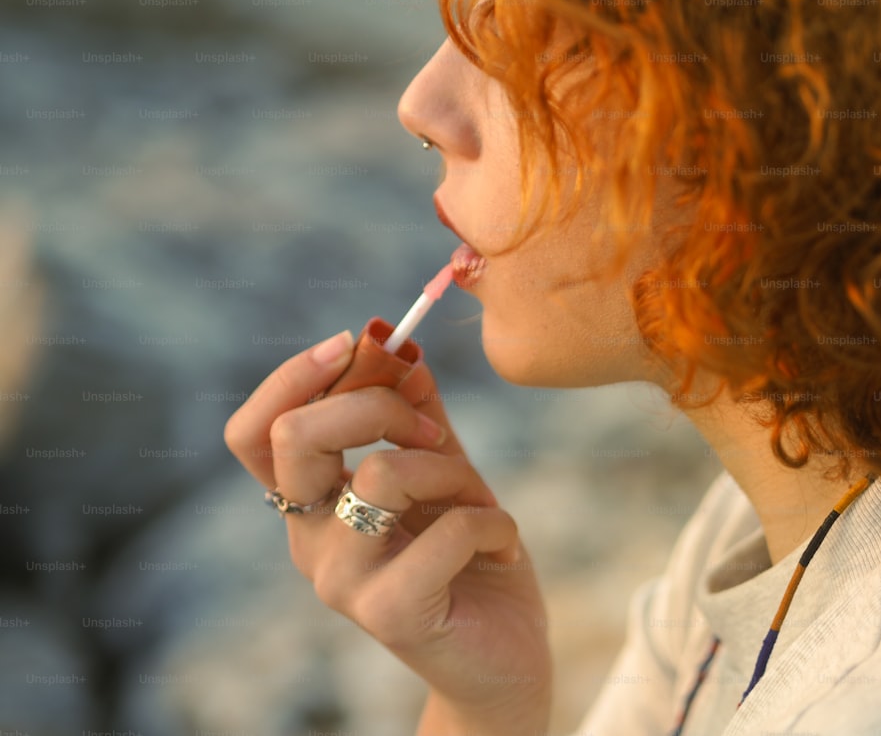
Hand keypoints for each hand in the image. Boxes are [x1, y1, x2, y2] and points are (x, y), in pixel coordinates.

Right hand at [224, 330, 551, 733]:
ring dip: (452, 470)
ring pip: (383, 474)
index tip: (354, 344)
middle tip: (433, 430)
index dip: (292, 378)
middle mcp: (309, 543)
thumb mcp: (445, 473)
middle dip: (376, 404)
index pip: (254, 433)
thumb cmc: (468, 559)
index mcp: (312, 505)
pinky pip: (448, 528)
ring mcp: (342, 582)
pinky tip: (504, 546)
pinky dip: (493, 521)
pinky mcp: (389, 614)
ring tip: (480, 500)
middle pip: (296, 435)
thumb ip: (420, 415)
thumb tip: (402, 344)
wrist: (503, 656)